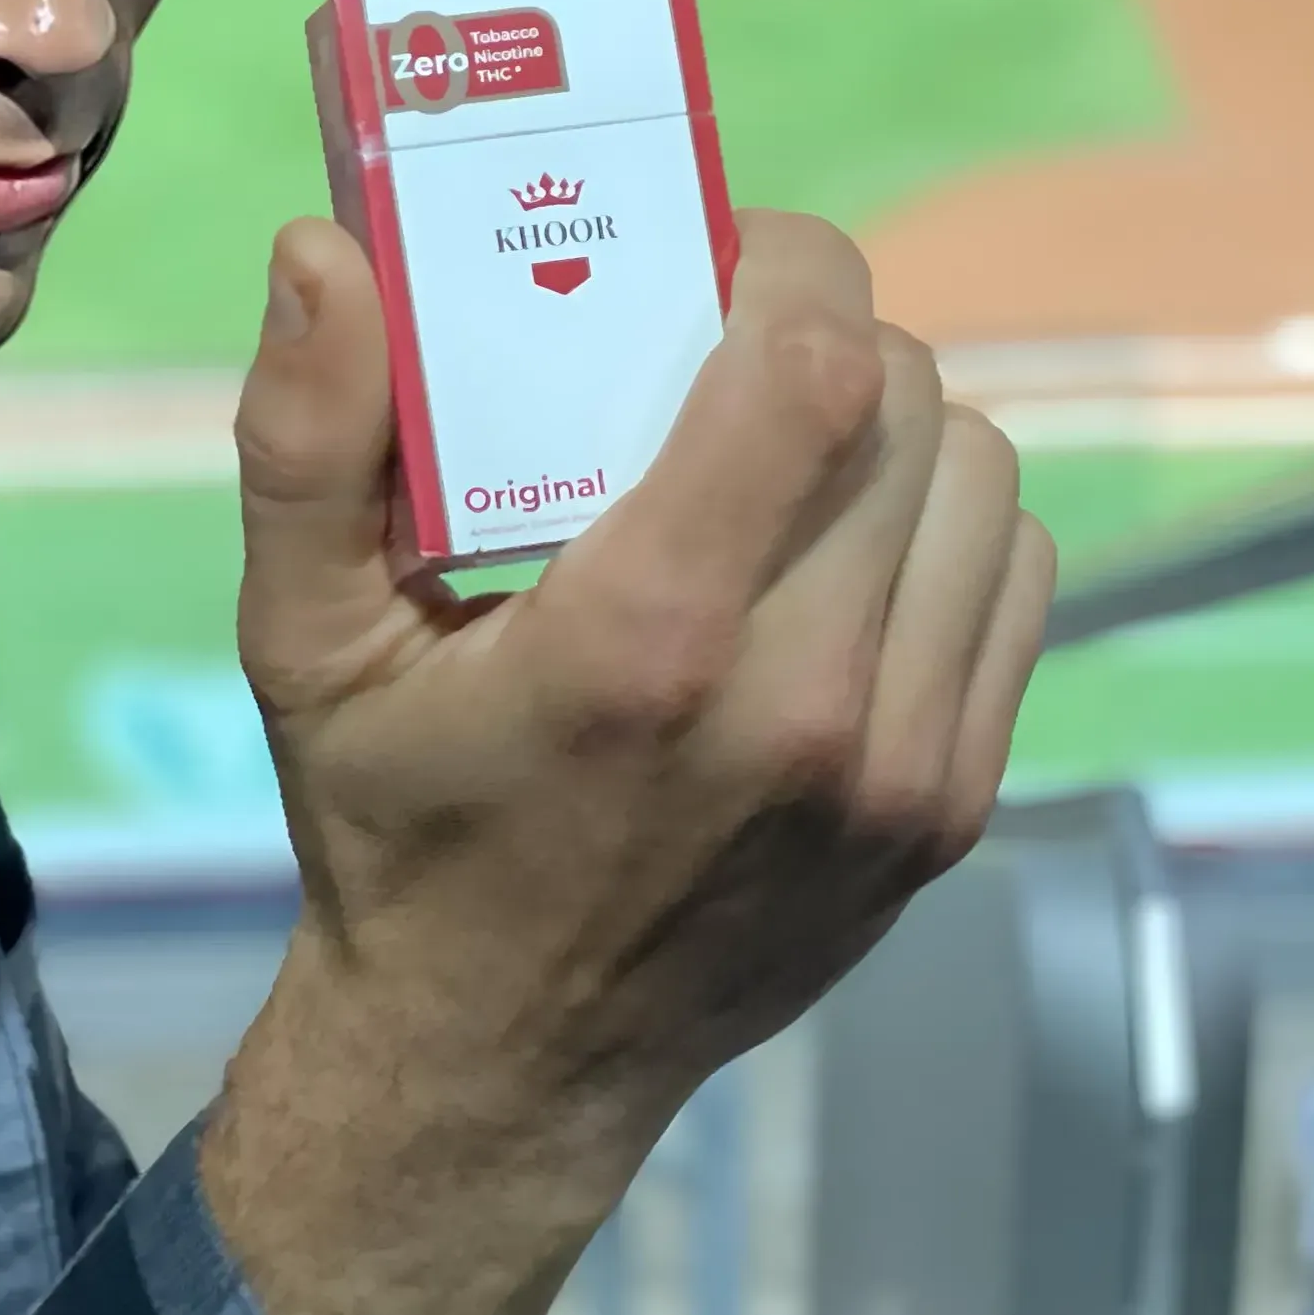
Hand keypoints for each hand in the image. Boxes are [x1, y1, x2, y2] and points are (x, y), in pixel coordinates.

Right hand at [198, 209, 1051, 1314]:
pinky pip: (1014, 582)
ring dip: (894, 431)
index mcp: (644, 641)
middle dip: (821, 339)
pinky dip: (945, 531)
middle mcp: (802, 706)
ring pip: (979, 479)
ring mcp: (898, 771)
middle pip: (902, 403)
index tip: (713, 261)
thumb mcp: (299, 641)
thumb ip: (303, 440)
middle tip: (727, 356)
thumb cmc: (395, 821)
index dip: (784, 267)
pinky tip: (845, 554)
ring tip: (791, 454)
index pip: (810, 370)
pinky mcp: (952, 813)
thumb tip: (322, 248)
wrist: (500, 1066)